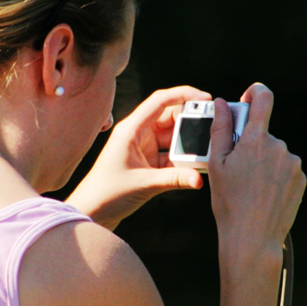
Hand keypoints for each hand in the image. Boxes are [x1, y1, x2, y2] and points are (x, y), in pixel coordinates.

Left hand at [67, 86, 210, 229]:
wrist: (92, 211)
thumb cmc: (108, 193)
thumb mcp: (143, 184)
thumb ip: (174, 179)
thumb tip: (200, 178)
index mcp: (131, 129)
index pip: (160, 101)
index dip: (183, 95)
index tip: (206, 98)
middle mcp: (137, 133)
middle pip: (170, 116)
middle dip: (192, 120)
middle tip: (214, 125)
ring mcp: (143, 147)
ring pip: (173, 136)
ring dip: (190, 140)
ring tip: (209, 145)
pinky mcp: (148, 161)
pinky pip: (172, 153)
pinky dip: (185, 156)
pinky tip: (199, 162)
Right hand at [208, 83, 305, 254]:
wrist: (253, 236)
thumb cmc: (229, 201)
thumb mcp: (216, 164)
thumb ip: (219, 129)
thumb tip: (222, 104)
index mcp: (255, 140)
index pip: (262, 99)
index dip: (255, 92)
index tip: (247, 99)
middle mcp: (278, 147)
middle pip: (262, 133)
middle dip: (249, 143)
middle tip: (235, 167)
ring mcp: (293, 163)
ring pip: (273, 153)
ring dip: (261, 161)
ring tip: (249, 187)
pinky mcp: (301, 179)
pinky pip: (285, 169)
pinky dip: (273, 175)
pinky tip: (262, 193)